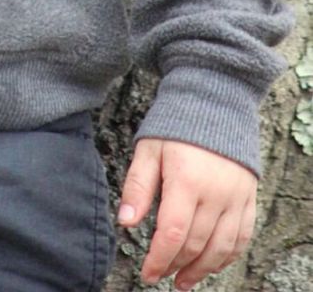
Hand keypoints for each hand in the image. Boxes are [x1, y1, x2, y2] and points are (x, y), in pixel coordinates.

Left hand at [116, 137, 256, 288]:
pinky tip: (212, 264)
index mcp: (187, 180)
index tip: (147, 273)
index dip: (159, 259)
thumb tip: (125, 222)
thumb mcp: (148, 149)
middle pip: (196, 244)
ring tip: (183, 280)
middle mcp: (216, 193)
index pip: (173, 233)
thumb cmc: (176, 123)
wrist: (214, 100)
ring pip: (221, 247)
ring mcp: (236, 197)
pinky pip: (242, 237)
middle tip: (160, 274)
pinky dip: (227, 256)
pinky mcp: (249, 197)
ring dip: (202, 269)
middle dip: (175, 264)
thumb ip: (138, 186)